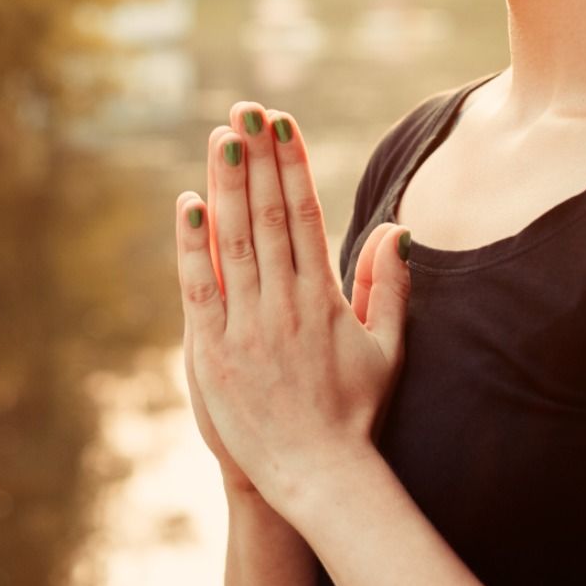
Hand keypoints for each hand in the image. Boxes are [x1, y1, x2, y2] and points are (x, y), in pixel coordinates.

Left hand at [174, 102, 411, 513]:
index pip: (307, 215)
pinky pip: (199, 288)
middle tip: (247, 109)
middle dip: (259, 157)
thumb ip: (389, 285)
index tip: (284, 124)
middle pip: (270, 215)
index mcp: (325, 297)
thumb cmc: (356, 412)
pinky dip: (192, 245)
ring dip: (228, 184)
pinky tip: (189, 203)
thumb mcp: (387, 347)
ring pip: (235, 240)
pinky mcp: (213, 353)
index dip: (294, 165)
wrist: (319, 477)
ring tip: (222, 136)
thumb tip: (397, 228)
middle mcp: (286, 303)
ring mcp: (247, 326)